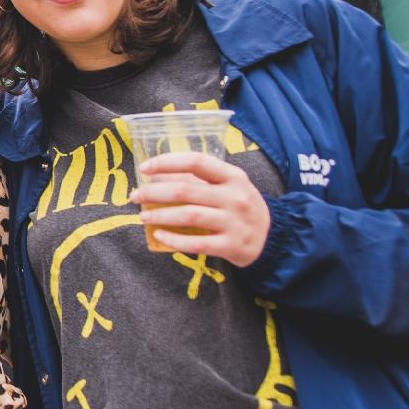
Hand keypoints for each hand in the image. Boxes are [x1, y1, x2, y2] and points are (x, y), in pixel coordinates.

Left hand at [131, 151, 270, 267]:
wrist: (272, 237)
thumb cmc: (240, 206)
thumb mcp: (229, 186)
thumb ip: (200, 180)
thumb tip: (158, 177)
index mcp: (233, 176)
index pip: (196, 162)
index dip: (167, 162)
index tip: (144, 168)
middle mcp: (235, 197)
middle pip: (186, 190)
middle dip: (154, 193)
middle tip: (135, 196)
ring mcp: (234, 222)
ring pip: (189, 215)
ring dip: (161, 215)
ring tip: (143, 216)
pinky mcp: (231, 246)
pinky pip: (197, 243)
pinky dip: (174, 240)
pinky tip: (159, 235)